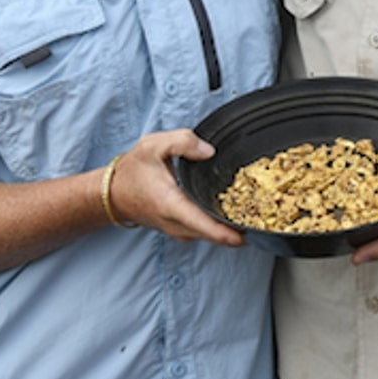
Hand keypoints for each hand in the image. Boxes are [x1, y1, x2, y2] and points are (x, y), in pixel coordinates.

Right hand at [108, 129, 245, 245]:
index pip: (204, 226)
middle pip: (214, 235)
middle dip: (239, 229)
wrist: (113, 193)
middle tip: (265, 216)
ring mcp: (179, 231)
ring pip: (211, 236)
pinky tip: (234, 213)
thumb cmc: (132, 171)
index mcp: (172, 204)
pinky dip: (220, 226)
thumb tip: (209, 151)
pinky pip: (205, 232)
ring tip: (255, 213)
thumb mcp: (153, 145)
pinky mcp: (181, 231)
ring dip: (231, 228)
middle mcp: (177, 224)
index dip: (229, 233)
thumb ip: (182, 142)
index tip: (250, 233)